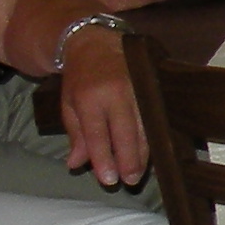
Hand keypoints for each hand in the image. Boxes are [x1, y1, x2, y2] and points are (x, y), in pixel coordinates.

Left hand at [56, 23, 148, 185]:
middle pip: (126, 133)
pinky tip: (152, 152)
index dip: (104, 159)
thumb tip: (76, 164)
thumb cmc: (80, 78)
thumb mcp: (68, 105)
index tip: (108, 180)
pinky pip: (155, 116)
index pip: (98, 135)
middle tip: (129, 181)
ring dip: (143, 153)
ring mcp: (138, 88)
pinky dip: (153, 136)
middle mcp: (116, 93)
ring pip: (145, 126)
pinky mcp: (151, 86)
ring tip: (139, 173)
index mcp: (90, 97)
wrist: (96, 42)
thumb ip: (76, 135)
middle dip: (129, 160)